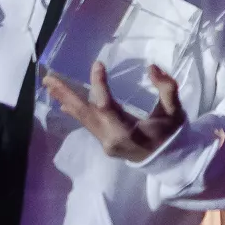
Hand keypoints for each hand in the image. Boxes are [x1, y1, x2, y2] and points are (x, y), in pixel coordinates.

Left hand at [43, 61, 185, 160]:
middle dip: (66, 94)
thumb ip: (167, 88)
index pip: (106, 106)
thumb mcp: (175, 111)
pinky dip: (75, 110)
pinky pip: (86, 123)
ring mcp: (105, 142)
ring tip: (50, 84)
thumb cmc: (171, 134)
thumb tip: (152, 68)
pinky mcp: (103, 141)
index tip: (97, 64)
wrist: (170, 160)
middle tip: (49, 78)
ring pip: (82, 118)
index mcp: (128, 132)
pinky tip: (63, 100)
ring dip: (66, 99)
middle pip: (85, 113)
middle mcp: (110, 139)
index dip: (99, 85)